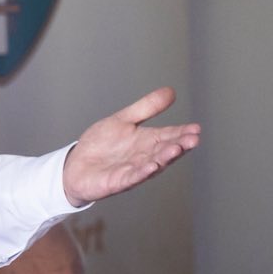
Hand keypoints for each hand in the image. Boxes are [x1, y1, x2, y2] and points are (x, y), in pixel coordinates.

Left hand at [61, 88, 200, 206]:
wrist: (76, 165)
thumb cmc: (102, 145)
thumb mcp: (123, 120)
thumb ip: (146, 108)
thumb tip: (171, 91)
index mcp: (147, 142)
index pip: (169, 136)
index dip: (182, 133)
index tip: (196, 128)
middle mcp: (144, 157)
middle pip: (165, 151)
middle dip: (179, 145)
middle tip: (193, 139)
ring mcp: (132, 171)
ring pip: (152, 164)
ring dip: (164, 158)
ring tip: (176, 149)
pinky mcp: (117, 182)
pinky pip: (131, 177)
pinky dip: (142, 172)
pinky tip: (151, 166)